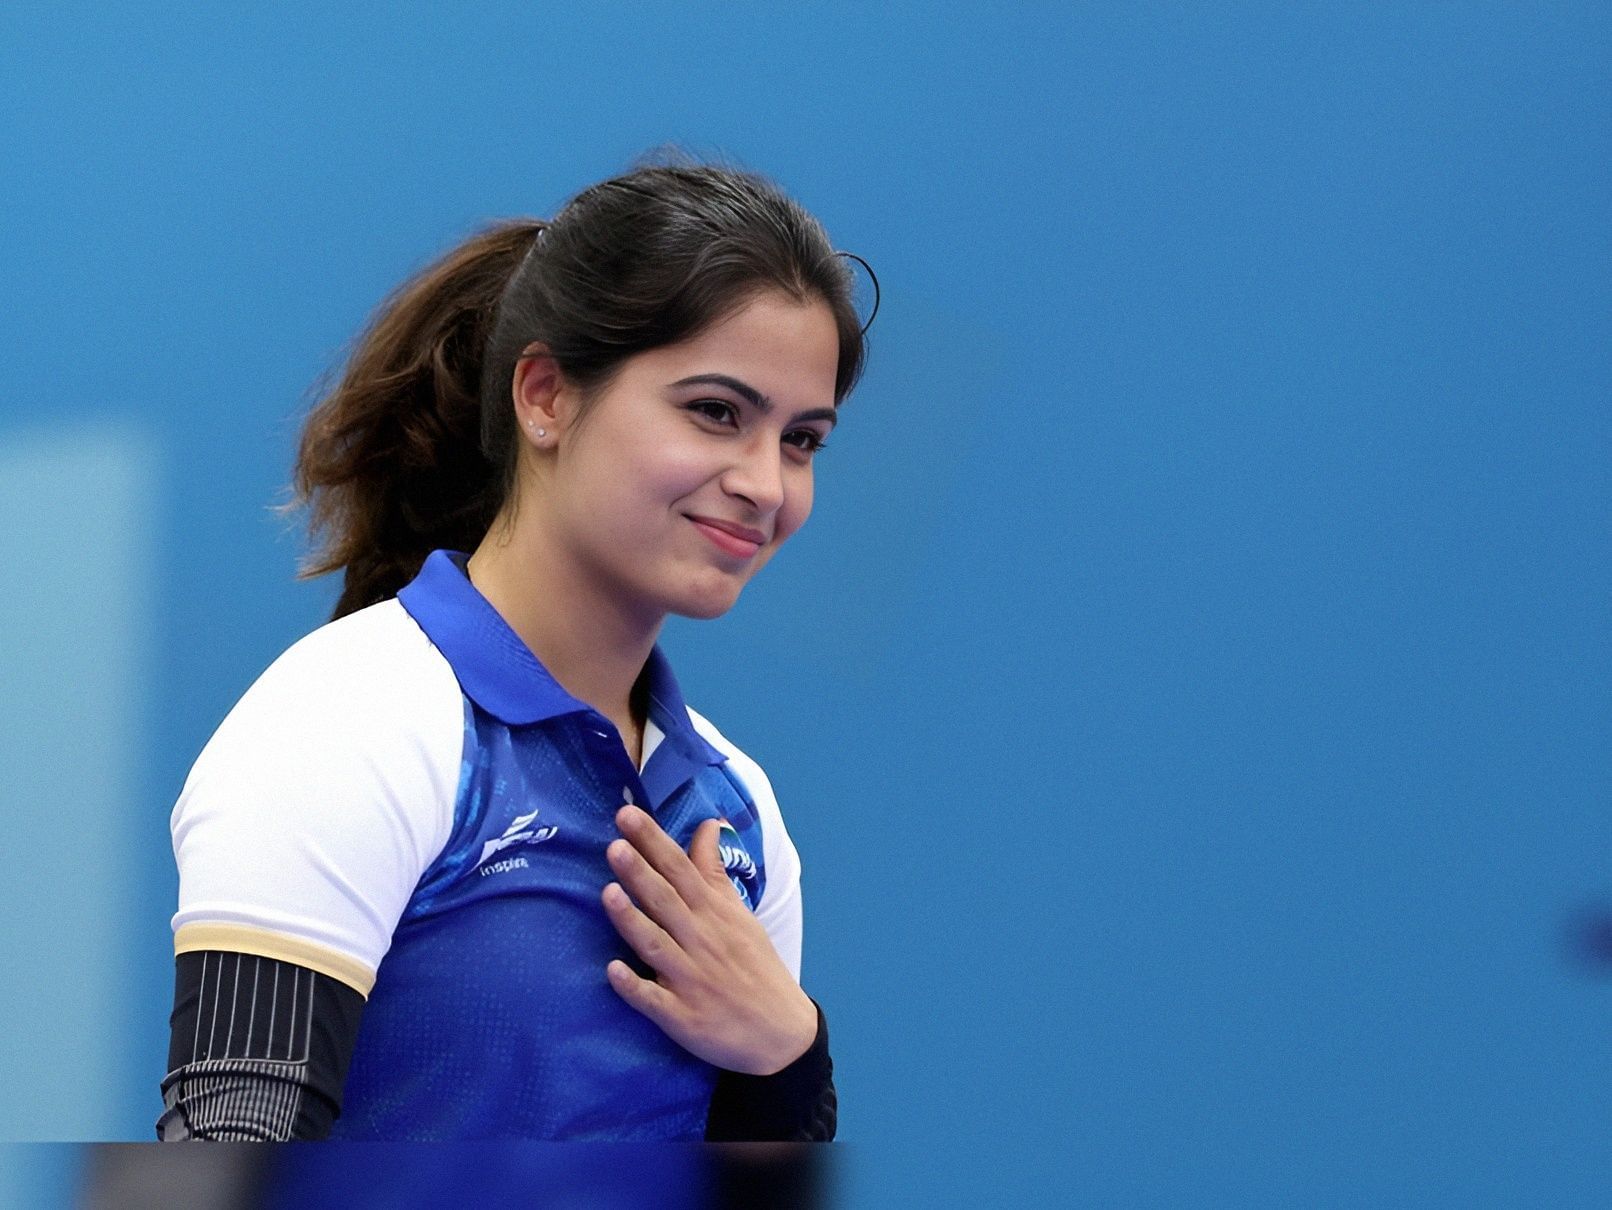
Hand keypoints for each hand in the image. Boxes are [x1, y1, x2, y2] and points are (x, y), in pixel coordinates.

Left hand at [601, 805, 816, 1074]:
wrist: (780, 1032)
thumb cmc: (754, 965)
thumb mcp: (738, 914)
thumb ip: (714, 870)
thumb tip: (707, 824)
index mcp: (714, 914)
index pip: (680, 869)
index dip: (653, 842)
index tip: (627, 815)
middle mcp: (701, 941)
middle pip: (666, 901)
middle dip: (640, 872)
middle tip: (613, 844)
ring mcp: (690, 980)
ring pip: (655, 944)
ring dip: (632, 920)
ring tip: (608, 893)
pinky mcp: (682, 1017)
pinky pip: (653, 1000)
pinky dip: (634, 986)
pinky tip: (612, 971)